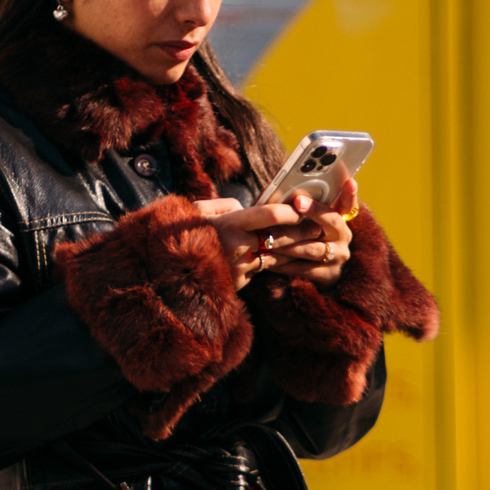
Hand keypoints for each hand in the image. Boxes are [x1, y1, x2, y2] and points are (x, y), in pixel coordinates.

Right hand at [194, 194, 332, 288]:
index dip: (288, 212)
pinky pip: (262, 270)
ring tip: (314, 244)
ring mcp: (239, 268)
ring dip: (296, 252)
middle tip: (320, 226)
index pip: (267, 216)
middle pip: (278, 238)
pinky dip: (276, 265)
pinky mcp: (239, 283)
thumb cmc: (185, 232)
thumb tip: (246, 208)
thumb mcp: (202, 211)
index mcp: (229, 224)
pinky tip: (293, 260)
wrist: (169, 269)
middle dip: (302, 232)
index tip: (303, 208)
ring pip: (276, 257)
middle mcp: (236, 247)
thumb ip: (227, 206)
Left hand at [266, 185, 352, 284]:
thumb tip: (280, 190)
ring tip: (270, 239)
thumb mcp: (312, 221)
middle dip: (315, 210)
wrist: (322, 271)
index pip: (348, 202)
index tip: (349, 182)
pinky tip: (269, 260)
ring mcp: (338, 256)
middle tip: (297, 201)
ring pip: (313, 248)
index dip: (350, 193)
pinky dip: (285, 264)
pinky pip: (304, 269)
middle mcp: (343, 235)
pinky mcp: (328, 275)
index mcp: (340, 218)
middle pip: (331, 221)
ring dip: (290, 244)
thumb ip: (303, 207)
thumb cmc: (308, 237)